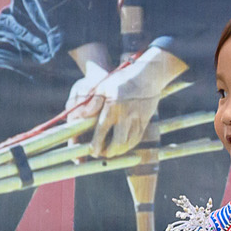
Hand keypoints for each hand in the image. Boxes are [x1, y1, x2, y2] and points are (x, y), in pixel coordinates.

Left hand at [66, 47, 187, 158]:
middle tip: (101, 154)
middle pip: (117, 143)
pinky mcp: (145, 121)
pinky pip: (136, 139)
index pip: (102, 131)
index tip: (92, 151)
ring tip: (111, 151)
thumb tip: (82, 116)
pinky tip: (122, 145)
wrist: (148, 76)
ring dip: (119, 151)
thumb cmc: (122, 79)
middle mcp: (126, 116)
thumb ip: (92, 101)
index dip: (96, 144)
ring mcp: (137, 120)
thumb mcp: (103, 85)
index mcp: (112, 107)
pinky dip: (128, 145)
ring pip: (128, 143)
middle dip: (108, 152)